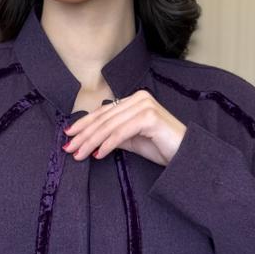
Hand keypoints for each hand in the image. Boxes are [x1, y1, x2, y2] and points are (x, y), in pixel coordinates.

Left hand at [62, 89, 186, 165]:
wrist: (185, 154)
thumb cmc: (161, 146)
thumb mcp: (132, 140)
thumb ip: (113, 136)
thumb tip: (91, 140)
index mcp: (134, 100)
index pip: (103, 112)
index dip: (84, 124)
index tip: (69, 136)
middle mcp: (139, 98)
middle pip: (104, 118)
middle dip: (84, 135)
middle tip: (69, 148)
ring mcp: (145, 106)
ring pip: (110, 126)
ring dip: (91, 142)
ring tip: (79, 155)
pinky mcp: (150, 117)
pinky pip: (122, 132)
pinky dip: (108, 144)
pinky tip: (98, 155)